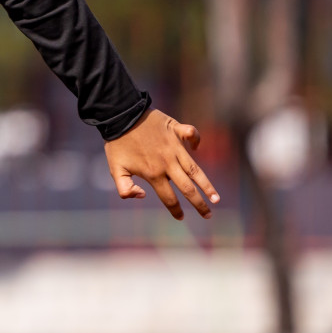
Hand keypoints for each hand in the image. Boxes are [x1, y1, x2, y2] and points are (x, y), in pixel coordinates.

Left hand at [103, 109, 219, 219]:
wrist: (119, 115)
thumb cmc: (117, 143)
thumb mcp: (115, 169)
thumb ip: (125, 188)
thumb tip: (143, 196)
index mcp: (153, 173)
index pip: (168, 198)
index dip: (175, 210)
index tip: (180, 217)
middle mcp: (167, 163)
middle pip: (187, 188)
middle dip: (199, 204)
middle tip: (208, 215)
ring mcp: (174, 147)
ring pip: (195, 169)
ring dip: (207, 184)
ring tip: (216, 198)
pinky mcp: (175, 130)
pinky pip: (190, 134)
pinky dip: (195, 139)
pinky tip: (196, 148)